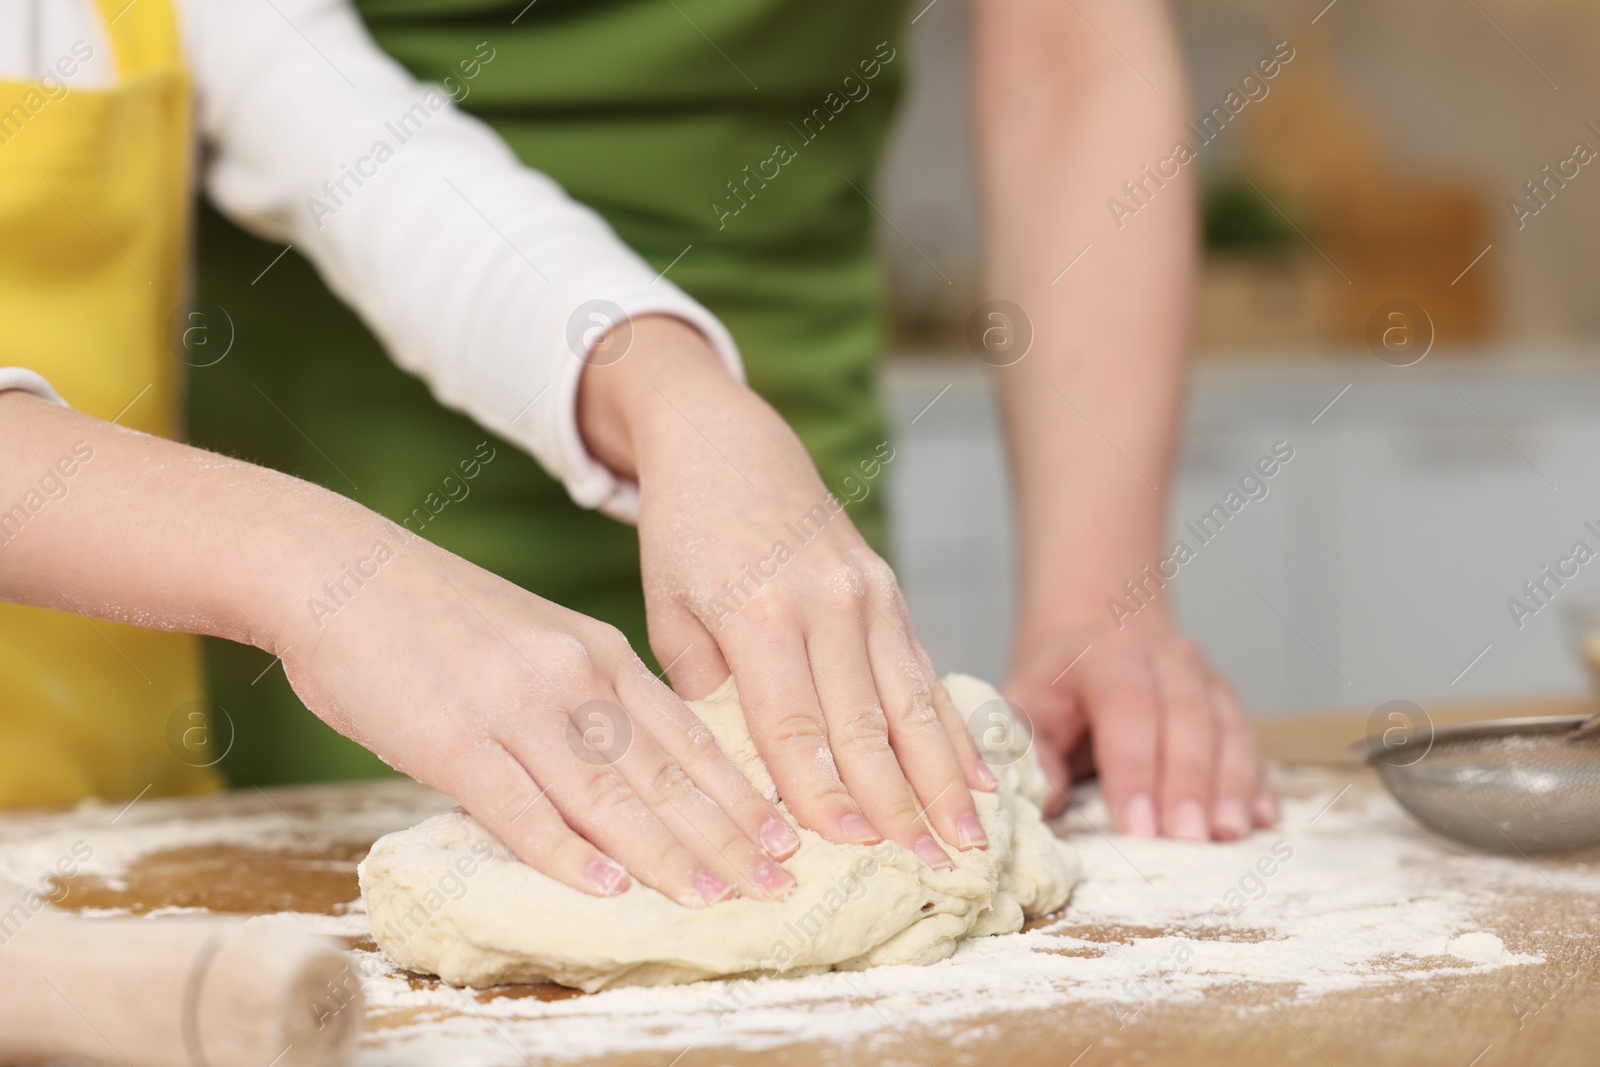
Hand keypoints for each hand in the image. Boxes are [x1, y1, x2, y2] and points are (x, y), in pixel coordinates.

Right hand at [276, 519, 798, 905]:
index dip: (742, 794)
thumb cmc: (435, 616)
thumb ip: (587, 698)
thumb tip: (631, 778)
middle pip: (665, 772)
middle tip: (779, 883)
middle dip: (729, 835)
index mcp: (599, 652)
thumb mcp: (538, 640)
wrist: (338, 570)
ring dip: (667, 854)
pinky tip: (605, 887)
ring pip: (608, 794)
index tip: (786, 838)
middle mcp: (573, 676)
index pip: (689, 737)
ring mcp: (514, 706)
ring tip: (716, 898)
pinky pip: (518, 805)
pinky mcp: (452, 736)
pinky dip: (564, 852)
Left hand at [579, 317, 996, 866]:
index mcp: (758, 611)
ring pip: (912, 701)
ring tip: (970, 839)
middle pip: (867, 721)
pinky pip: (925, 671)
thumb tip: (746, 772)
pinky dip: (952, 728)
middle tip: (929, 868)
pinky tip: (978, 776)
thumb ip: (707, 691)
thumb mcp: (670, 611)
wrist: (726, 444)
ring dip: (943, 777)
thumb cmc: (685, 536)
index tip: (845, 849)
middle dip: (899, 802)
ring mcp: (868, 593)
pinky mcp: (890, 591)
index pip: (794, 722)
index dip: (820, 791)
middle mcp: (827, 602)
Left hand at [1003, 612, 1274, 840]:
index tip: (1138, 828)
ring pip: (1228, 729)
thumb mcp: (1025, 707)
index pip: (1126, 707)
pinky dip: (1257, 782)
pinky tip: (1260, 819)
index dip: (1134, 769)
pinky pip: (1251, 741)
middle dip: (1188, 784)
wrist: (1091, 641)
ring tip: (1227, 835)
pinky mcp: (1229, 703)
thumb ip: (1032, 751)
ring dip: (1232, 786)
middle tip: (1188, 840)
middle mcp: (1166, 658)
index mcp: (1108, 654)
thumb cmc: (1054, 688)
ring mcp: (1205, 678)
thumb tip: (1047, 799)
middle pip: (1187, 718)